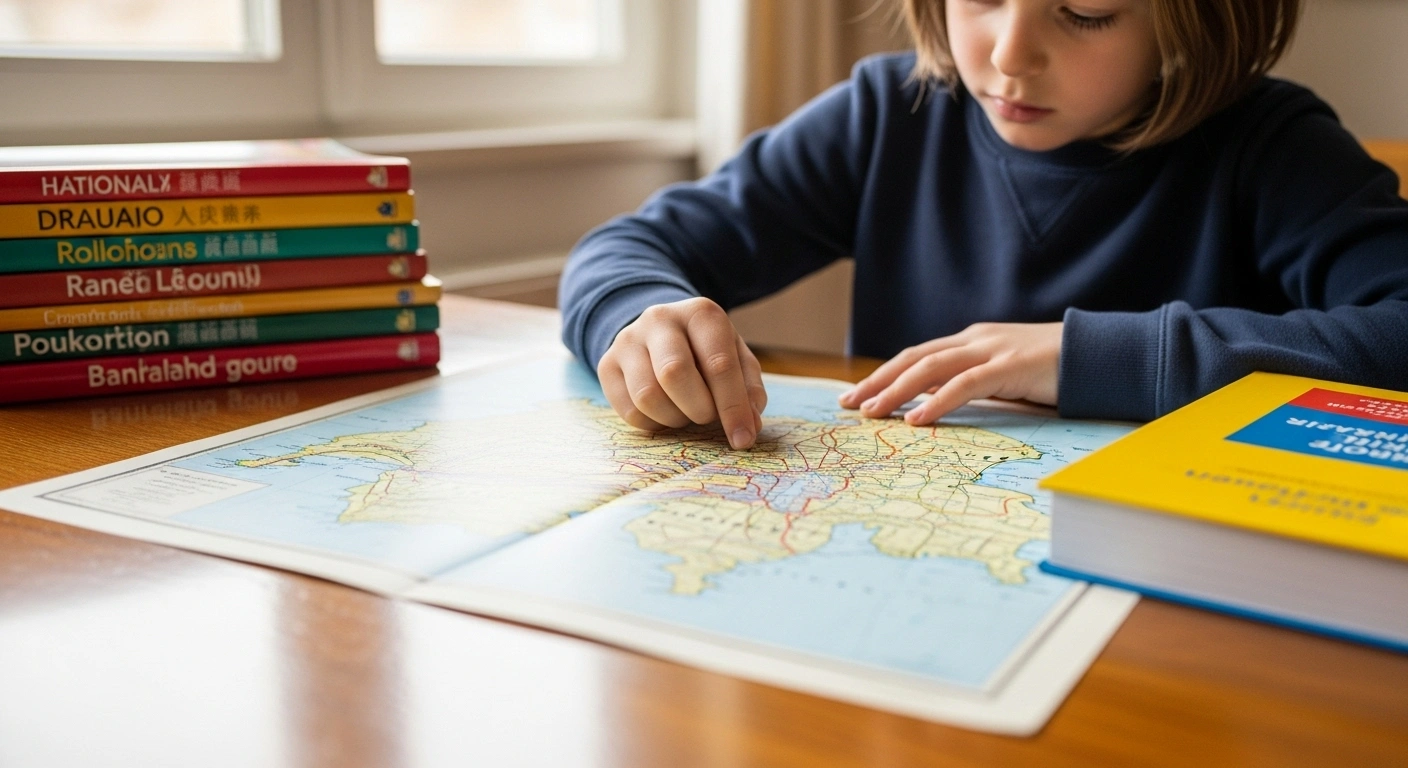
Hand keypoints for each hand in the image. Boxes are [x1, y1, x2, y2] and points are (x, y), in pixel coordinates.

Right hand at [598, 297, 766, 448]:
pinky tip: (664, 412)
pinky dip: (653, 423)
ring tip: (686, 411)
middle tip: (708, 417)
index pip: (718, 364)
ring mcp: (628, 340)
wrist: (662, 333)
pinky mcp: (607, 364)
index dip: (733, 407)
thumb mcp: (736, 358)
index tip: (742, 438)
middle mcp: (660, 319)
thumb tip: (747, 426)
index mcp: (701, 313)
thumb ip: (748, 389)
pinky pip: (628, 411)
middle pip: (674, 374)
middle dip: (698, 409)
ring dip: (674, 418)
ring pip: (647, 395)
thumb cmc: (707, 350)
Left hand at [838, 322, 1061, 424]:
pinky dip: (937, 402)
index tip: (856, 395)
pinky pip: (965, 385)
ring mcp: (991, 350)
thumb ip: (971, 384)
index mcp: (970, 342)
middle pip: (913, 359)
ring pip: (931, 369)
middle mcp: (974, 341)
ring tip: (872, 412)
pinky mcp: (1010, 367)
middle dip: (877, 381)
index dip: (884, 375)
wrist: (1100, 353)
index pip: (916, 357)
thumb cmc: (1053, 371)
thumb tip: (933, 404)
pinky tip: (917, 419)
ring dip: (896, 391)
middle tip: (848, 404)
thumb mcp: (1003, 378)